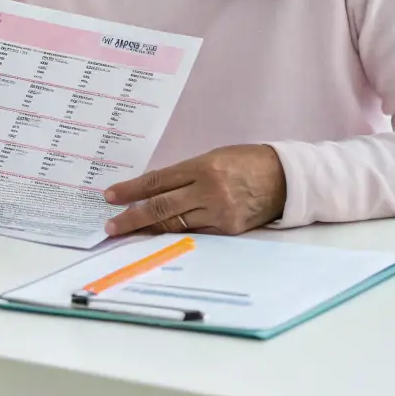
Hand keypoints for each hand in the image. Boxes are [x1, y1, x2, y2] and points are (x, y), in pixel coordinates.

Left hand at [103, 145, 286, 236]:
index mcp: (203, 167)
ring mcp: (219, 213)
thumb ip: (184, 175)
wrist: (284, 178)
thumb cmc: (244, 162)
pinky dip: (174, 234)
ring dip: (148, 229)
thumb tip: (152, 190)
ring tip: (126, 232)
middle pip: (161, 207)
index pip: (157, 181)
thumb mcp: (211, 159)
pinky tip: (157, 236)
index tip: (110, 196)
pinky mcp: (229, 231)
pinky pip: (194, 233)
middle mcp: (209, 191)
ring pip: (175, 224)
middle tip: (110, 225)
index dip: (131, 190)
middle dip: (132, 217)